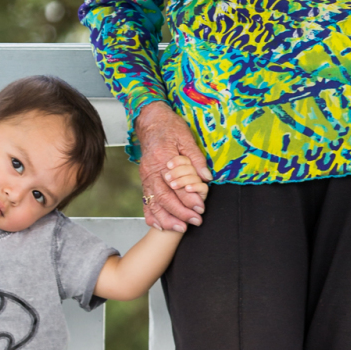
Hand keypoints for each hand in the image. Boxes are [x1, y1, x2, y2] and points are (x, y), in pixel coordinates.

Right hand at [136, 102, 210, 231]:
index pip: (177, 185)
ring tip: (180, 228)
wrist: (150, 120)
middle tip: (194, 222)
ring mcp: (145, 176)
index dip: (189, 199)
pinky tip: (159, 225)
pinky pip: (146, 200)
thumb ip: (196, 158)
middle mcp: (151, 170)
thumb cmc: (169, 127)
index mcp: (163, 158)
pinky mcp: (144, 180)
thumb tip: (206, 177)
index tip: (200, 208)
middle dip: (180, 213)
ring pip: (154, 202)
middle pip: (164, 197)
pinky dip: (151, 214)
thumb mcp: (186, 137)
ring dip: (166, 218)